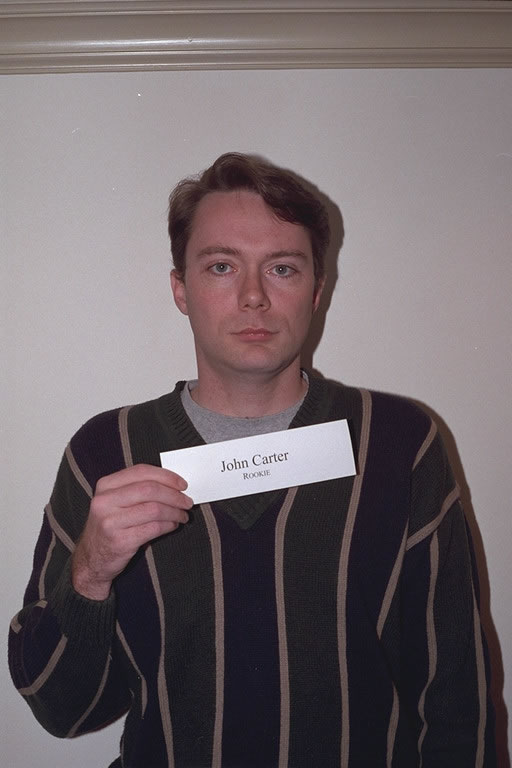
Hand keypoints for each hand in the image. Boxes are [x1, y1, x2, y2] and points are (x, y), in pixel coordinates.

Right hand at [71, 464, 192, 599]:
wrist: (92, 559)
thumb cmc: (111, 526)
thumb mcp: (116, 502)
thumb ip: (138, 489)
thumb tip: (174, 484)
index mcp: (105, 485)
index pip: (141, 472)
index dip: (166, 476)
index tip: (182, 484)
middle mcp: (105, 501)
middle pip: (150, 490)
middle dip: (174, 495)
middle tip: (187, 501)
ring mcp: (110, 522)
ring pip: (154, 509)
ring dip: (175, 512)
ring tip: (182, 515)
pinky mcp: (119, 541)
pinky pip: (153, 528)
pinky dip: (168, 525)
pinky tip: (172, 525)